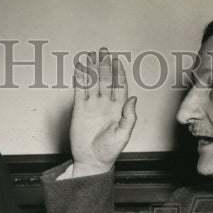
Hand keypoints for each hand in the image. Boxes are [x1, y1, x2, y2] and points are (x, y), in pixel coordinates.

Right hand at [69, 48, 136, 175]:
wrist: (91, 161)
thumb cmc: (109, 152)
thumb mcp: (123, 135)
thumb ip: (129, 117)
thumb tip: (134, 99)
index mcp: (119, 109)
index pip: (119, 85)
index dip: (118, 72)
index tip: (116, 60)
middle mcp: (106, 105)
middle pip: (105, 80)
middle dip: (104, 65)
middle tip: (102, 51)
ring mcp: (92, 106)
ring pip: (92, 82)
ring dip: (91, 69)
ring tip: (90, 55)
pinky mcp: (80, 109)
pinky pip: (80, 91)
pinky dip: (79, 79)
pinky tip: (79, 68)